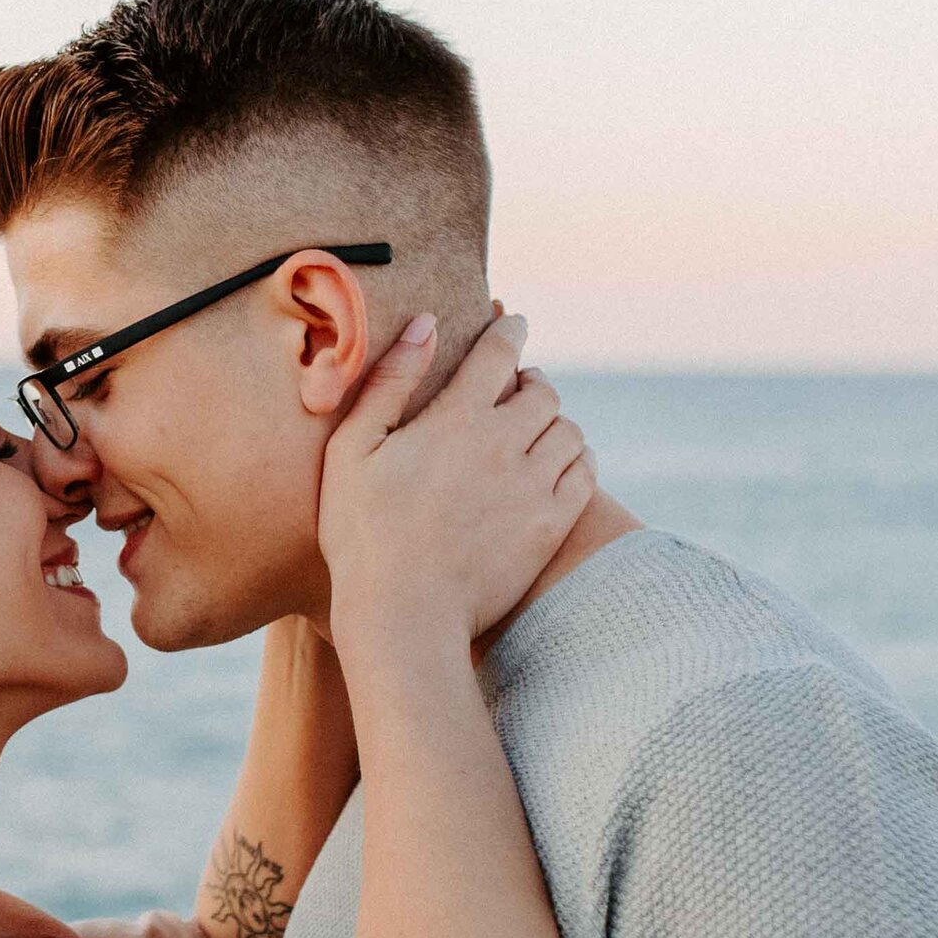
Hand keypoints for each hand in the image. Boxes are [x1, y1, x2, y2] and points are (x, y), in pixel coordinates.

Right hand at [320, 311, 591, 660]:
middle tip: (518, 389)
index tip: (513, 323)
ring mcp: (533, 486)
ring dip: (553, 423)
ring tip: (535, 432)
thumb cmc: (362, 535)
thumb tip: (427, 323)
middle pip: (543, 391)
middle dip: (532, 382)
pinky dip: (577, 460)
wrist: (404, 615)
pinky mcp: (551, 525)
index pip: (500, 352)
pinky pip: (585, 473)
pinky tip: (557, 466)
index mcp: (455, 419)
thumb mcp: (352, 450)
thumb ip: (390, 381)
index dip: (510, 330)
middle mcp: (503, 444)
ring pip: (568, 431)